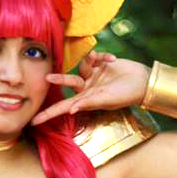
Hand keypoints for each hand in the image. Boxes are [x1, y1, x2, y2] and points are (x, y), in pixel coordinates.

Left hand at [31, 52, 149, 125]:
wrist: (143, 81)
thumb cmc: (125, 95)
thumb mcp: (106, 100)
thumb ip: (88, 103)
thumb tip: (70, 111)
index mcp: (86, 100)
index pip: (63, 108)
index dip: (49, 114)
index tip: (33, 121)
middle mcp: (87, 88)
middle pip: (67, 84)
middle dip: (59, 80)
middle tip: (47, 78)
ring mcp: (94, 75)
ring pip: (82, 65)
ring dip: (90, 61)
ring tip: (101, 61)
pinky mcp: (101, 64)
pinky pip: (95, 56)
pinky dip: (102, 56)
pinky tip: (113, 59)